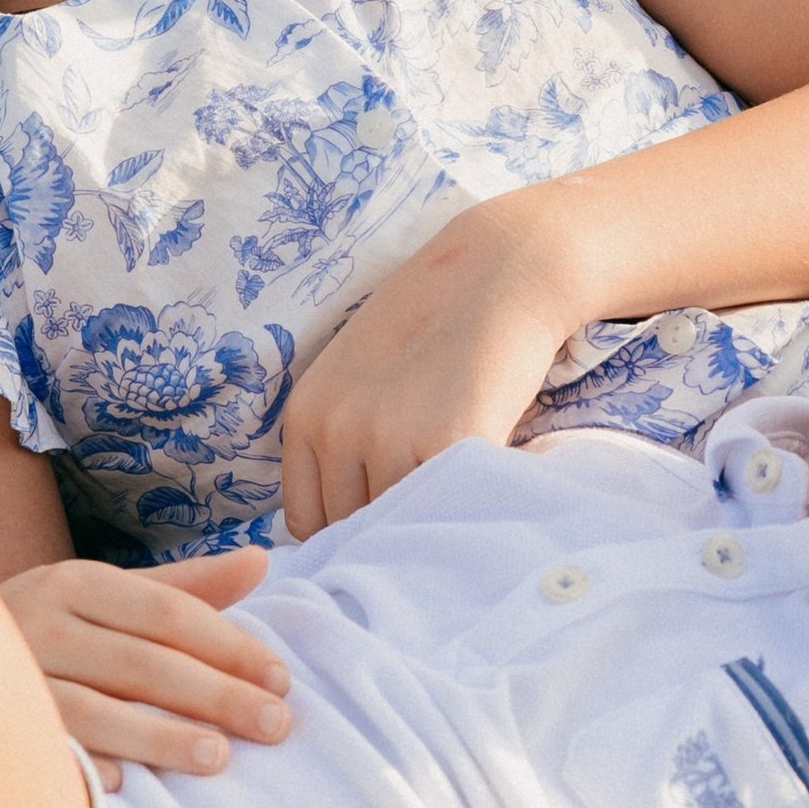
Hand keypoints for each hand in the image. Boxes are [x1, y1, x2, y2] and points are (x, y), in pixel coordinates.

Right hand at [0, 547, 288, 788]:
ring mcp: (8, 678)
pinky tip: (127, 787)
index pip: (168, 613)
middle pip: (143, 662)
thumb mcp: (108, 598)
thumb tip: (262, 559)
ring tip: (219, 758)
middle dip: (216, 694)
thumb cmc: (49, 630)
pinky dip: (84, 766)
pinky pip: (43, 751)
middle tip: (276, 725)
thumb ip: (184, 587)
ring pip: (96, 709)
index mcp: (75, 583)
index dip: (230, 645)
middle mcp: (38, 621)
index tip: (282, 678)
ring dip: (159, 735)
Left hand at [275, 197, 579, 536]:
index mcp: (306, 414)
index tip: (385, 515)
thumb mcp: (357, 377)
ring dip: (432, 517)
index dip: (348, 528)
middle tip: (431, 497)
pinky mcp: (449, 440)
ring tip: (457, 483)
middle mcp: (337, 428)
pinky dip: (471, 504)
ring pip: (404, 525)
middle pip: (354, 528)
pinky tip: (486, 477)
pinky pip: (451, 507)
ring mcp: (390, 436)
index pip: (307, 520)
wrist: (501, 271)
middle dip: (392, 524)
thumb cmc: (436, 323)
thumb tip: (348, 536)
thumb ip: (341, 441)